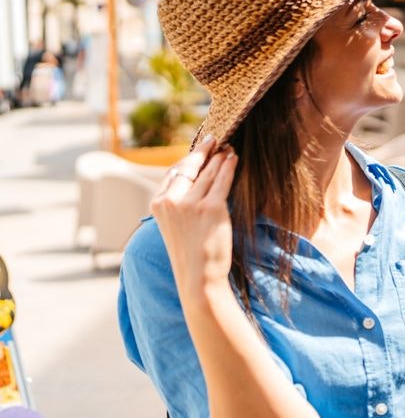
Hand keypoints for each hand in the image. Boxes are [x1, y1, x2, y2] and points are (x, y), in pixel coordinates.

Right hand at [149, 136, 238, 294]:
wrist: (199, 278)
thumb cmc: (191, 255)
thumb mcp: (175, 226)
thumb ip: (178, 205)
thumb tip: (193, 184)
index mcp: (158, 205)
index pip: (173, 174)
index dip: (188, 160)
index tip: (198, 150)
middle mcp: (170, 201)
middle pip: (189, 168)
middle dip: (203, 152)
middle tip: (215, 139)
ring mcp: (190, 204)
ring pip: (207, 173)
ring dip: (219, 157)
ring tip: (228, 148)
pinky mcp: (212, 208)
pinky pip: (222, 181)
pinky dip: (228, 167)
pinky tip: (233, 158)